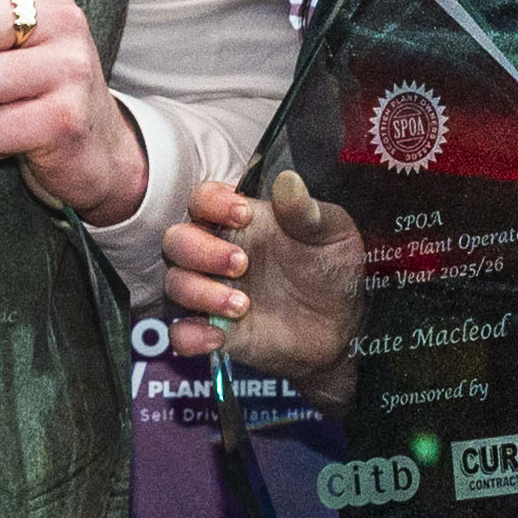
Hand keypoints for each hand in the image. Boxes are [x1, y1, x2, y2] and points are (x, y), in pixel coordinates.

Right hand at [162, 173, 366, 389]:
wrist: (343, 328)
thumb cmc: (332, 270)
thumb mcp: (331, 235)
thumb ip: (306, 211)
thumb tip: (288, 181)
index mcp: (240, 222)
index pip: (202, 199)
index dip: (212, 203)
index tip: (242, 215)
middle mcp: (217, 253)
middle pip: (176, 240)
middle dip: (201, 250)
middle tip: (241, 264)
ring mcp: (212, 292)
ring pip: (174, 283)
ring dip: (200, 293)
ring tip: (242, 304)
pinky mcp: (214, 329)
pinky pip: (179, 332)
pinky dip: (189, 335)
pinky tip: (218, 337)